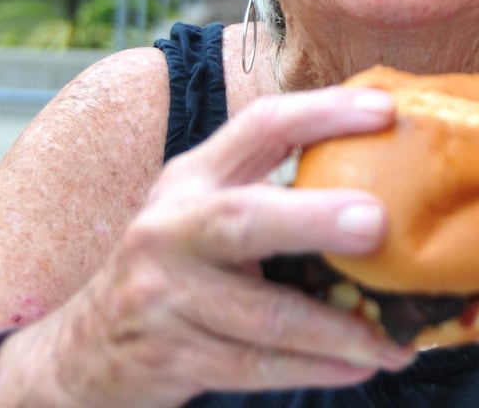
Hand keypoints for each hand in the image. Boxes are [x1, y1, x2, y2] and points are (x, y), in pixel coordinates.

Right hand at [31, 86, 415, 406]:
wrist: (83, 348)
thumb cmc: (174, 265)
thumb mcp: (200, 207)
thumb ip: (268, 185)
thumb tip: (381, 173)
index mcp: (191, 178)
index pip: (258, 127)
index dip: (321, 113)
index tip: (384, 109)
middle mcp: (170, 229)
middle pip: (244, 219)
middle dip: (314, 219)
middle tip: (378, 223)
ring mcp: (166, 296)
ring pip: (263, 315)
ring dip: (337, 329)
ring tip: (395, 339)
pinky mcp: (173, 356)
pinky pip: (257, 366)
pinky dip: (315, 368)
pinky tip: (361, 365)